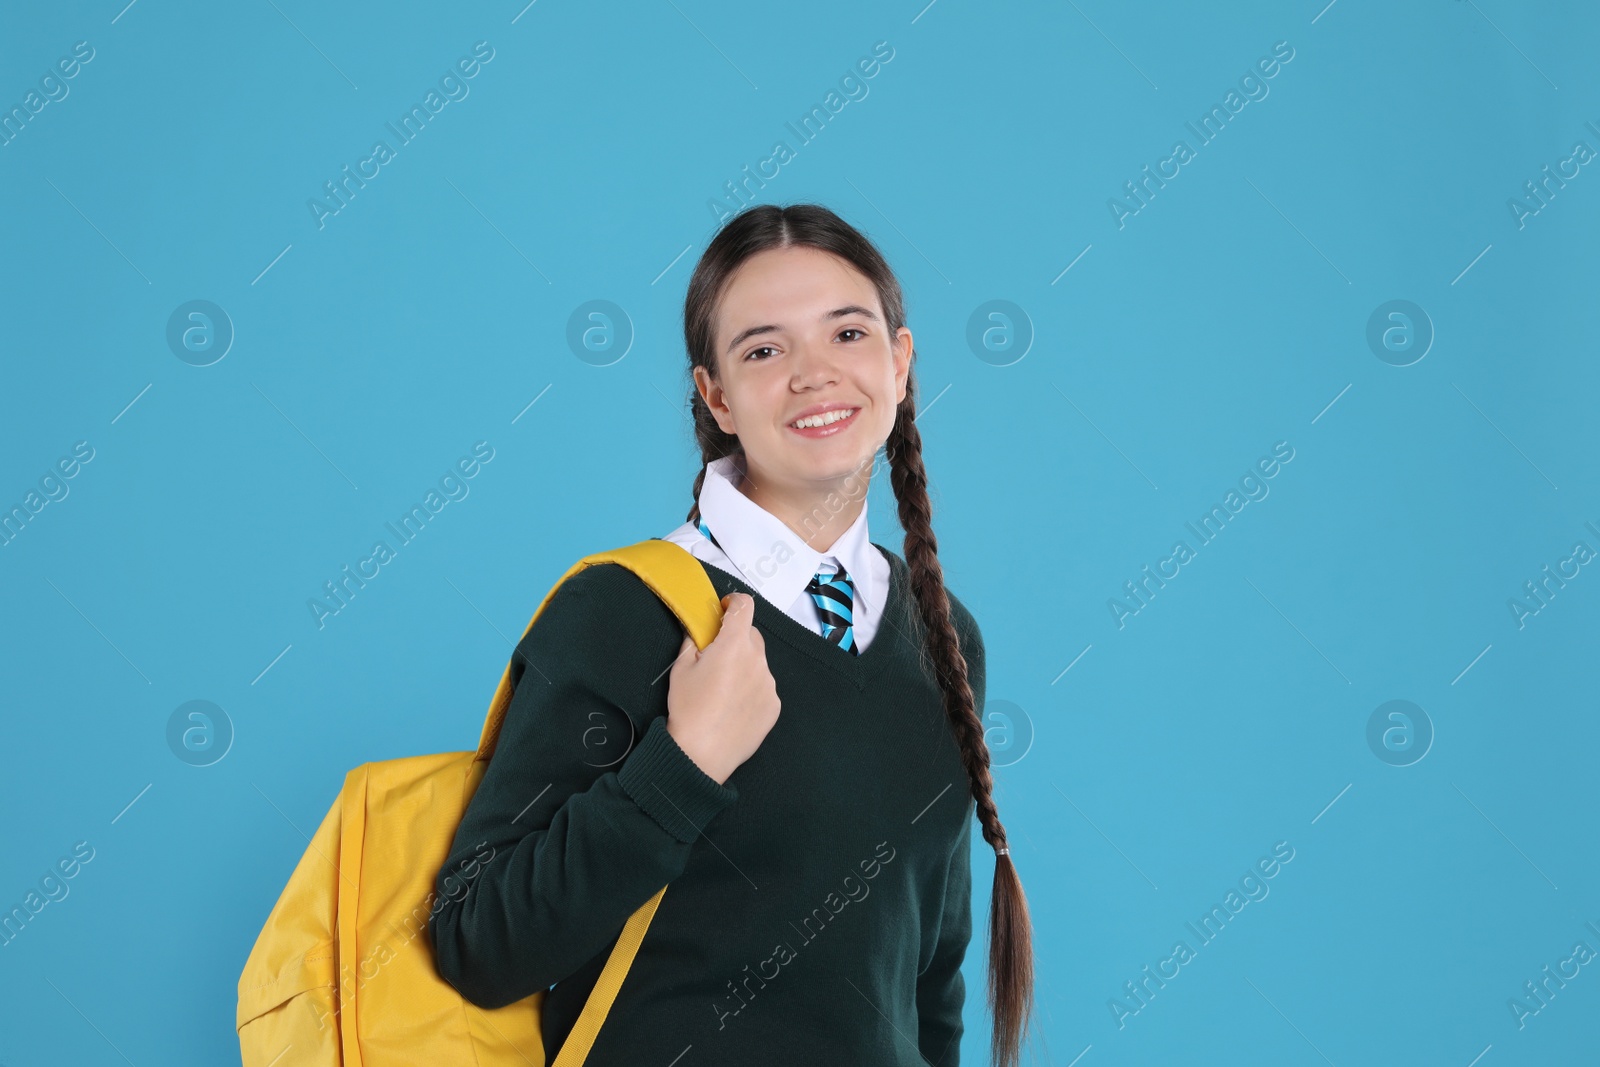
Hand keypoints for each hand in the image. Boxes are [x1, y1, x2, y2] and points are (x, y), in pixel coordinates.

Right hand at [664, 592, 779, 784]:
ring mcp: (769, 684)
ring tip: (722, 690)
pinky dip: (751, 688)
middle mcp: (758, 661)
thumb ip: (693, 641)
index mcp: (734, 645)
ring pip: (758, 663)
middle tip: (715, 658)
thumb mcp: (681, 668)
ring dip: (744, 666)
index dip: (734, 602)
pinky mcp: (774, 705)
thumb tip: (700, 630)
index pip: (745, 606)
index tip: (725, 609)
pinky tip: (733, 706)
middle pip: (751, 636)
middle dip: (735, 639)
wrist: (702, 754)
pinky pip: (763, 686)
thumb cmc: (688, 709)